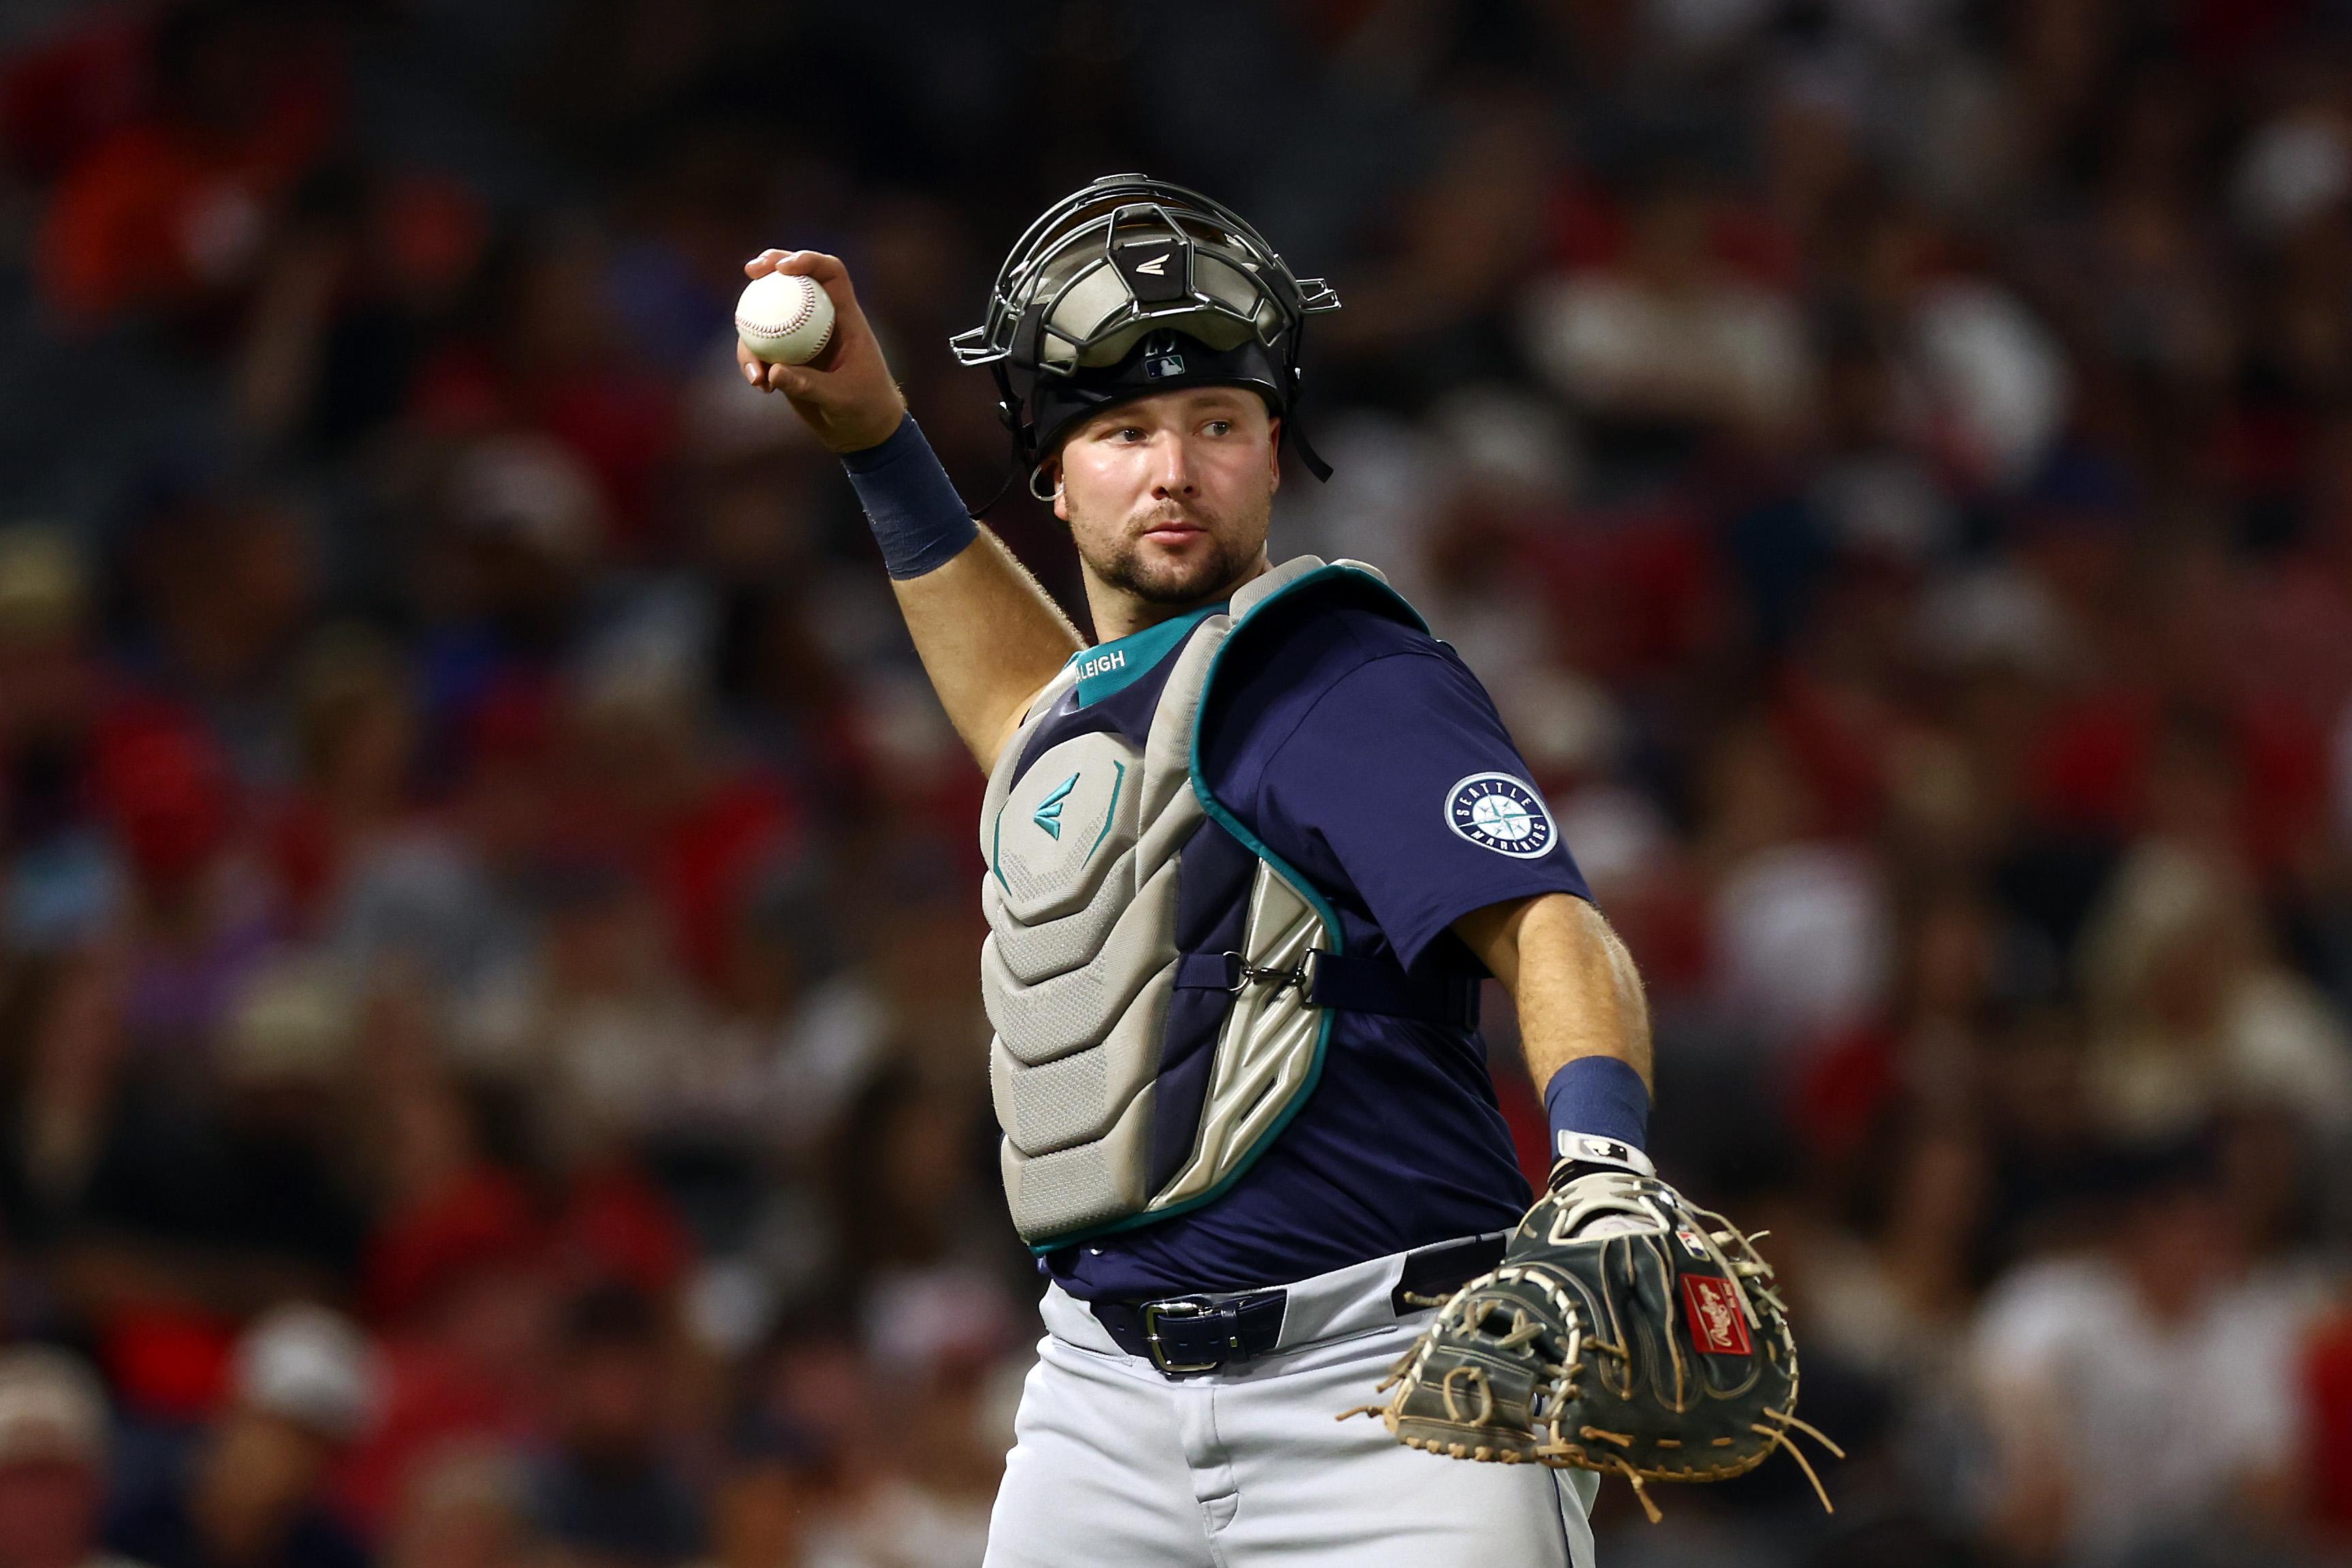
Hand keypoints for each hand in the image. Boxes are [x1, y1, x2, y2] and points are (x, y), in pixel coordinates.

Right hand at [737, 250, 907, 454]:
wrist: (863, 431)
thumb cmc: (865, 409)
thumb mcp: (842, 399)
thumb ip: (809, 385)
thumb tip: (772, 371)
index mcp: (845, 317)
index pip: (831, 274)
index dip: (809, 261)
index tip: (783, 268)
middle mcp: (821, 319)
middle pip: (794, 280)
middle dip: (770, 267)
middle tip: (750, 271)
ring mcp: (801, 336)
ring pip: (768, 315)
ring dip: (751, 333)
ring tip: (755, 373)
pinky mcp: (786, 356)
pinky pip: (761, 347)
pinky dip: (753, 361)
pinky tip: (759, 384)